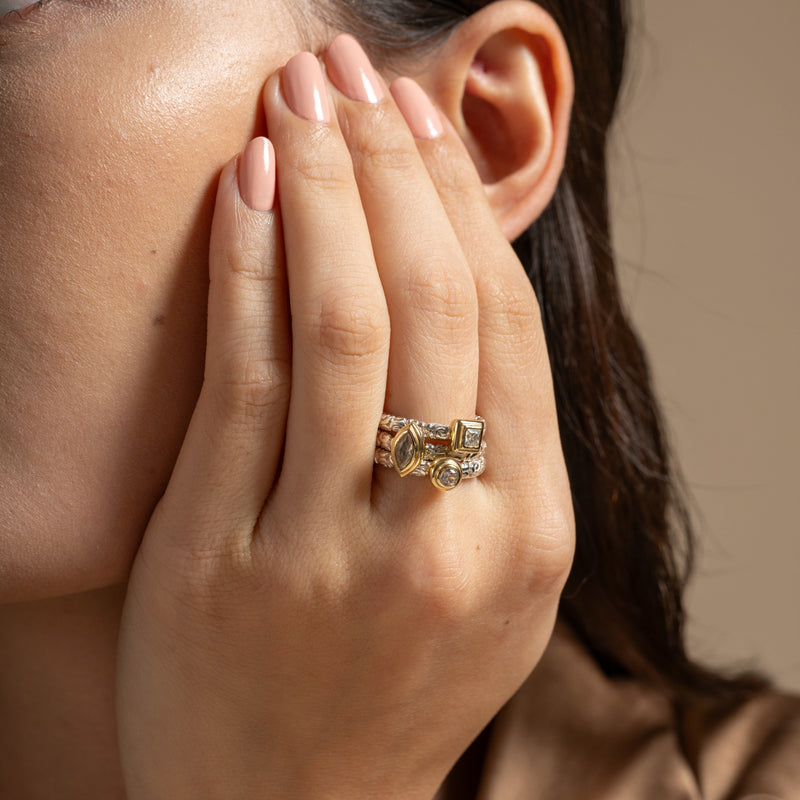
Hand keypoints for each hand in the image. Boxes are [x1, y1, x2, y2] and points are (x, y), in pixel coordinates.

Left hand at [117, 36, 573, 799]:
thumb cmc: (396, 683)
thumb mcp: (491, 580)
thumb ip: (497, 446)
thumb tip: (463, 284)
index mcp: (525, 537)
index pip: (506, 327)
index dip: (463, 209)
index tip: (424, 126)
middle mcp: (444, 539)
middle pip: (431, 304)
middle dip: (394, 167)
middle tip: (357, 75)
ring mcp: (331, 548)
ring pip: (342, 323)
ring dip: (323, 188)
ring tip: (302, 97)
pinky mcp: (226, 552)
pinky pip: (246, 377)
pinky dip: (250, 266)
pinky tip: (250, 186)